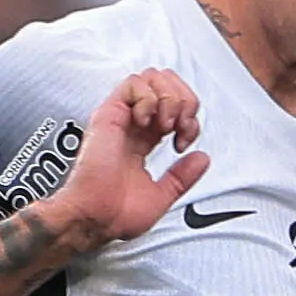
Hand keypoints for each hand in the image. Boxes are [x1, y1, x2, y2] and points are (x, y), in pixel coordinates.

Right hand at [28, 69, 210, 247]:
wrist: (95, 218)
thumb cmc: (115, 214)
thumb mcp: (160, 197)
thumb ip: (182, 177)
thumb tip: (201, 159)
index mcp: (142, 141)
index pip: (174, 107)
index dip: (189, 119)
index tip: (184, 142)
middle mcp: (132, 126)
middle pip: (166, 85)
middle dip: (184, 100)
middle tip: (180, 126)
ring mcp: (120, 118)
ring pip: (151, 77)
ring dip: (168, 97)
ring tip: (165, 123)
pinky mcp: (109, 115)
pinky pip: (133, 83)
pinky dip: (149, 98)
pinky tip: (147, 121)